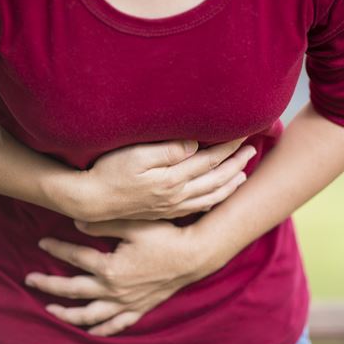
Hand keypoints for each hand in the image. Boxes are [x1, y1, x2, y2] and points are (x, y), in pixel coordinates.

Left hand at [24, 218, 210, 335]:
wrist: (193, 256)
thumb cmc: (165, 236)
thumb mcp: (135, 224)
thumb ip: (105, 222)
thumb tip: (75, 221)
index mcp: (111, 267)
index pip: (75, 257)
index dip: (56, 248)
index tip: (41, 242)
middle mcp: (114, 290)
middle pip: (73, 289)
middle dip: (49, 284)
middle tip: (29, 280)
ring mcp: (126, 303)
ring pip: (90, 315)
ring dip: (67, 314)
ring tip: (50, 310)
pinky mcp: (139, 309)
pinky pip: (116, 325)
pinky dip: (101, 330)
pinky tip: (90, 331)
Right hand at [76, 137, 256, 221]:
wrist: (90, 201)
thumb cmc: (108, 172)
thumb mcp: (136, 155)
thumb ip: (168, 150)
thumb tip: (195, 144)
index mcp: (173, 179)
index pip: (209, 159)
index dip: (228, 145)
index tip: (244, 132)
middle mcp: (177, 196)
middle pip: (215, 178)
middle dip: (236, 163)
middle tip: (253, 149)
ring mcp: (171, 206)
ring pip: (210, 196)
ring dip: (229, 184)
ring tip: (243, 174)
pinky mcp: (163, 212)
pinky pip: (196, 209)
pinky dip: (212, 202)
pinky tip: (216, 198)